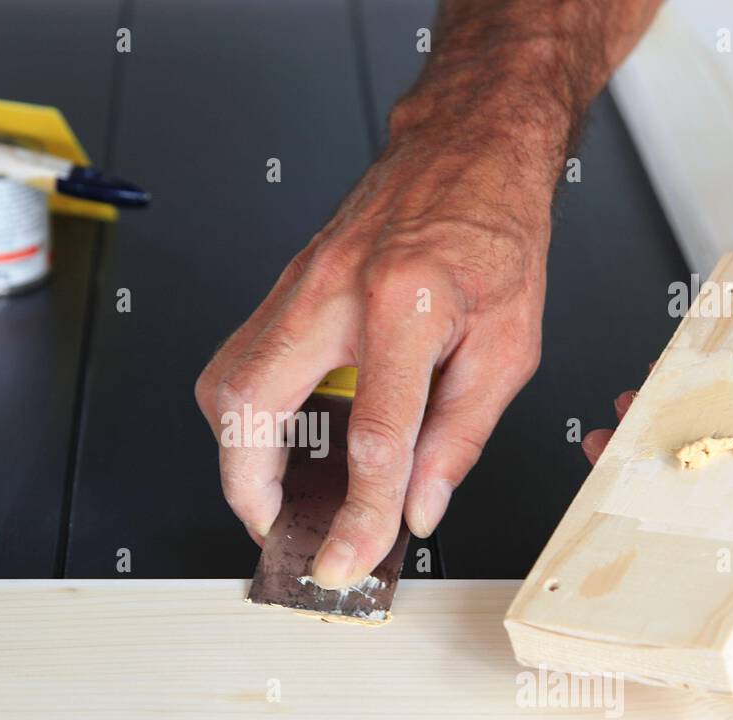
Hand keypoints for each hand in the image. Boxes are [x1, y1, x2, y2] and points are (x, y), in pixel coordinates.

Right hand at [195, 124, 553, 587]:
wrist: (468, 148)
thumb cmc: (495, 232)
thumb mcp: (507, 347)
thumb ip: (459, 437)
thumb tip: (417, 507)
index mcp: (407, 303)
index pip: (374, 435)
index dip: (360, 514)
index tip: (349, 559)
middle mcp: (335, 289)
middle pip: (250, 403)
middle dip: (246, 484)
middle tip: (276, 527)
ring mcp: (299, 282)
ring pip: (225, 378)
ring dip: (236, 450)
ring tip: (273, 492)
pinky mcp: (286, 284)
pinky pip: (240, 357)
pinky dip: (247, 412)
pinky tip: (282, 435)